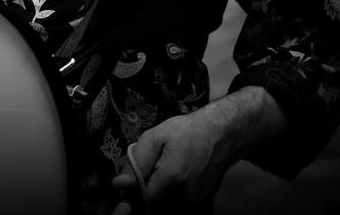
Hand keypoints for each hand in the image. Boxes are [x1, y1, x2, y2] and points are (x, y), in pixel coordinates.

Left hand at [110, 109, 227, 213]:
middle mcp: (184, 197)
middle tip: (147, 175)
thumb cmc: (187, 132)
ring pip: (164, 208)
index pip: (141, 201)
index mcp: (170, 178)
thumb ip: (137, 160)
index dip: (131, 196)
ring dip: (157, 196)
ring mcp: (193, 203)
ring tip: (161, 174)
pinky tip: (172, 181)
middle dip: (144, 195)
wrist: (220, 136)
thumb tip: (119, 185)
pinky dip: (169, 198)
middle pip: (152, 207)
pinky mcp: (199, 205)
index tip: (127, 192)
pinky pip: (176, 207)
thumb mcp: (157, 136)